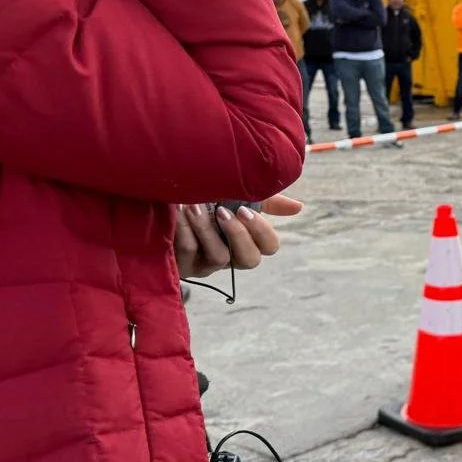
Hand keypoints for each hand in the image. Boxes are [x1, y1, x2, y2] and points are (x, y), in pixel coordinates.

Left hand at [175, 196, 302, 278]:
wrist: (162, 199)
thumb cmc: (204, 198)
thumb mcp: (236, 195)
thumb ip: (267, 201)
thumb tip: (299, 207)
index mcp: (245, 239)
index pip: (269, 247)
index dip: (262, 231)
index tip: (244, 209)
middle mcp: (229, 256)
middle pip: (250, 260)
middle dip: (239, 235)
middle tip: (224, 211)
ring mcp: (205, 264)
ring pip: (219, 258)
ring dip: (208, 229)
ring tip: (195, 205)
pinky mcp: (182, 266)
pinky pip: (189, 254)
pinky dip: (186, 231)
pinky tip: (180, 213)